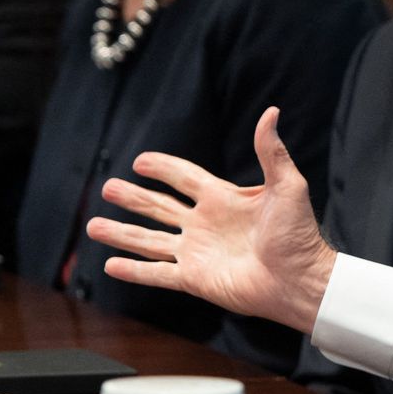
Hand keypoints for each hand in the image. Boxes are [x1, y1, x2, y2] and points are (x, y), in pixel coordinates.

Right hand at [86, 107, 336, 332]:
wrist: (300, 281)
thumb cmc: (299, 236)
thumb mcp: (287, 186)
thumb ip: (271, 151)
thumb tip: (271, 112)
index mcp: (224, 200)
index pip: (185, 178)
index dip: (164, 168)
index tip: (140, 160)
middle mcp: (206, 225)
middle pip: (160, 207)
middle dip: (133, 198)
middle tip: (107, 187)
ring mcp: (197, 253)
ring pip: (149, 240)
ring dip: (121, 233)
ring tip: (92, 226)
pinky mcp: (195, 280)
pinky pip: (156, 274)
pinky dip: (133, 271)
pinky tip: (110, 265)